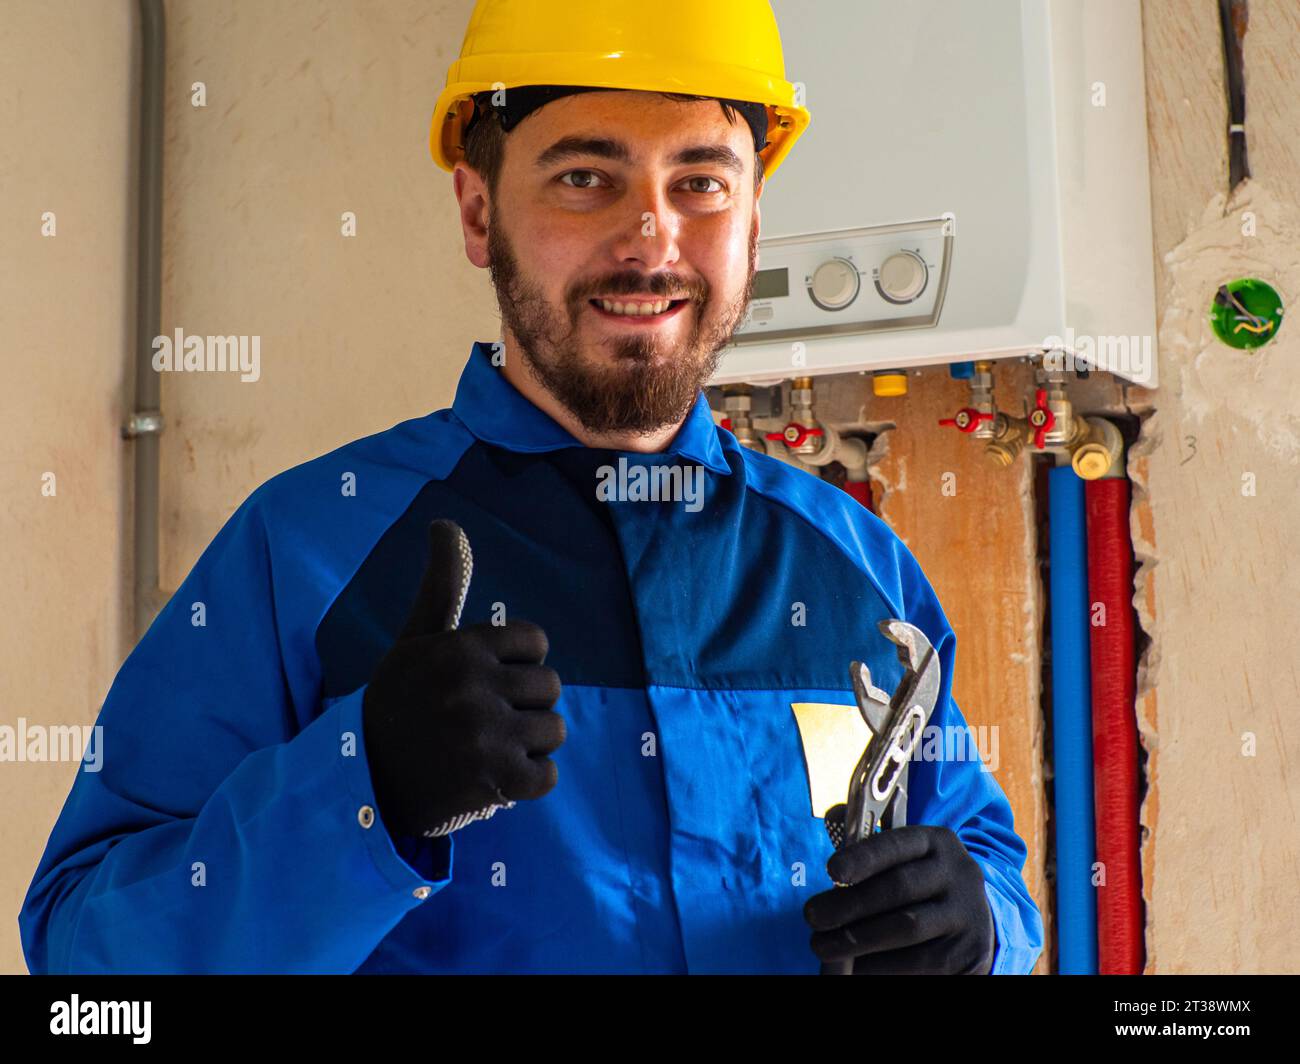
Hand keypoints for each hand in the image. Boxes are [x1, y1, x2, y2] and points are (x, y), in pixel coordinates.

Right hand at [362, 519, 564, 837]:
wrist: (362, 785)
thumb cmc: (398, 703)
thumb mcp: (416, 640)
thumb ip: (443, 583)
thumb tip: (445, 522)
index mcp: (460, 647)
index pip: (537, 643)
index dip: (517, 665)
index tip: (486, 682)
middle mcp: (472, 688)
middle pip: (551, 686)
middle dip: (526, 706)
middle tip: (485, 722)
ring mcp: (484, 736)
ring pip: (555, 730)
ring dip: (528, 746)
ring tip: (488, 750)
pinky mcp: (494, 783)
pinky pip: (548, 776)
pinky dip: (527, 783)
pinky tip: (492, 778)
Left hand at [804, 805, 995, 973]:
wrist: (973, 921)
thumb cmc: (920, 884)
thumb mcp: (905, 857)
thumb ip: (869, 842)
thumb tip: (834, 816)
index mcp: (937, 842)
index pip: (898, 843)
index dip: (864, 856)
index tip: (831, 870)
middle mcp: (959, 873)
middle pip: (900, 887)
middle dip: (850, 904)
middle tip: (813, 917)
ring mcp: (967, 914)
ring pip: (907, 926)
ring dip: (858, 939)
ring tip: (823, 946)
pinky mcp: (969, 953)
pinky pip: (918, 961)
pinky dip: (880, 965)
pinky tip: (855, 966)